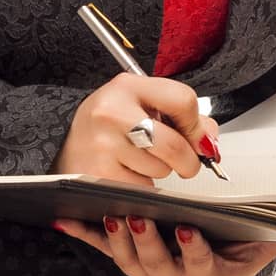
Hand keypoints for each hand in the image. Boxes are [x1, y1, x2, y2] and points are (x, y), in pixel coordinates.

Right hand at [49, 71, 219, 184]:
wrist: (66, 144)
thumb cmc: (110, 125)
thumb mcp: (141, 105)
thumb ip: (181, 116)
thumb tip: (209, 140)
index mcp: (127, 86)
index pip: (183, 100)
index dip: (197, 125)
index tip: (198, 137)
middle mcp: (112, 112)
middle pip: (174, 144)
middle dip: (188, 160)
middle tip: (185, 163)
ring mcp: (103, 145)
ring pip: (159, 170)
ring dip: (160, 173)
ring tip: (140, 161)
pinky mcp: (99, 176)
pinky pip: (142, 189)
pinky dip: (143, 187)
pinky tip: (128, 174)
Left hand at [52, 214, 275, 275]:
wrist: (216, 273)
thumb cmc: (240, 249)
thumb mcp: (262, 246)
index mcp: (209, 275)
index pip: (200, 263)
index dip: (192, 249)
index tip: (188, 229)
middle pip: (157, 266)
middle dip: (146, 243)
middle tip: (138, 219)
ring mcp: (148, 271)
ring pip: (128, 260)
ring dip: (116, 239)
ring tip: (110, 215)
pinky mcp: (127, 259)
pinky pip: (103, 249)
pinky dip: (83, 234)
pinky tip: (63, 218)